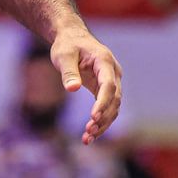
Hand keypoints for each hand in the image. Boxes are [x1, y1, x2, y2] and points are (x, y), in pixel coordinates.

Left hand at [48, 26, 122, 144]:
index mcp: (104, 61)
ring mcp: (112, 81)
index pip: (109, 85)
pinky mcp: (106, 90)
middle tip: (88, 132)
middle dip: (103, 117)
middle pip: (115, 99)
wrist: (72, 38)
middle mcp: (113, 72)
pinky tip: (88, 135)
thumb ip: (68, 71)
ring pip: (114, 107)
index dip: (103, 102)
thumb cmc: (67, 45)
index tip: (93, 117)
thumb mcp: (63, 55)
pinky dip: (100, 122)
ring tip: (87, 138)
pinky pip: (107, 108)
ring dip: (103, 124)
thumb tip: (72, 89)